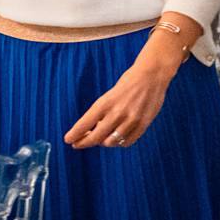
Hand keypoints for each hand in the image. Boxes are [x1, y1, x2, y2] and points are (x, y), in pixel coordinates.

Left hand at [63, 46, 181, 149]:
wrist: (151, 75)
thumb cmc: (128, 83)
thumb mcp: (110, 95)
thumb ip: (102, 112)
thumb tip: (92, 130)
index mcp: (106, 102)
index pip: (85, 123)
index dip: (75, 134)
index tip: (68, 140)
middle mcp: (117, 112)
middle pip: (96, 137)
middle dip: (84, 143)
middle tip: (78, 144)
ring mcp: (131, 120)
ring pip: (111, 142)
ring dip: (102, 142)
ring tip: (99, 139)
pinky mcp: (143, 125)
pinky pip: (127, 142)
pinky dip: (119, 143)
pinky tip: (116, 138)